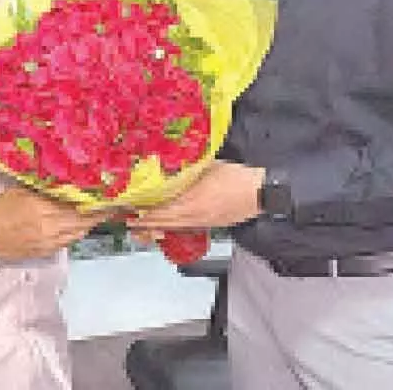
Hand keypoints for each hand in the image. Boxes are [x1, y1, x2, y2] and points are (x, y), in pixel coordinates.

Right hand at [0, 187, 107, 261]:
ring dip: (89, 224)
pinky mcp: (46, 252)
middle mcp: (50, 228)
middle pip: (83, 222)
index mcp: (43, 209)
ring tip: (97, 214)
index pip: (78, 206)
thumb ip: (44, 189)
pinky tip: (78, 225)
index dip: (95, 201)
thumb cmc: (0, 210)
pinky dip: (76, 232)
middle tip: (108, 204)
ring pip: (78, 233)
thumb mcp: (21, 191)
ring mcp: (49, 242)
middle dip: (97, 214)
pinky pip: (68, 241)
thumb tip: (64, 182)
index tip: (107, 195)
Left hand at [128, 161, 265, 229]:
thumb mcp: (210, 166)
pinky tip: (168, 226)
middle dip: (147, 223)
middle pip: (166, 221)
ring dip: (159, 227)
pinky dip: (175, 228)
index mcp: (194, 199)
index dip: (146, 212)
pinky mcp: (211, 225)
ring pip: (176, 227)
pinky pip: (188, 228)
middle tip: (132, 223)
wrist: (261, 193)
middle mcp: (196, 214)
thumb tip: (173, 165)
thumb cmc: (238, 177)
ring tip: (144, 228)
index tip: (132, 211)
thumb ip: (190, 169)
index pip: (164, 209)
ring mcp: (204, 222)